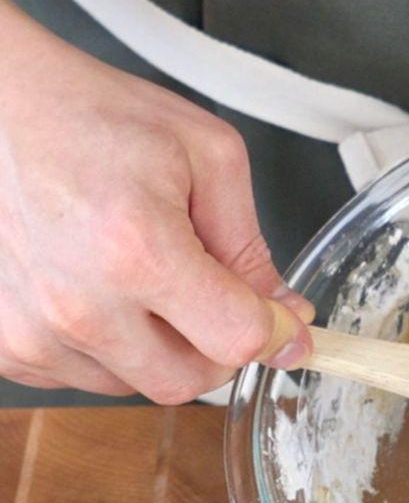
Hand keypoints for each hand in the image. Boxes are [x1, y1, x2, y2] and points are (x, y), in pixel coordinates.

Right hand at [0, 0, 312, 402]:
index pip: (237, 340)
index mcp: (137, 251)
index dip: (276, 334)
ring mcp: (34, 330)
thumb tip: (284, 315)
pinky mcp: (6, 343)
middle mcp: (80, 304)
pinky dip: (112, 348)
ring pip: (140, 384)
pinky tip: (105, 291)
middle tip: (215, 294)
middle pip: (190, 381)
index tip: (287, 323)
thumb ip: (252, 247)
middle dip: (219, 346)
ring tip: (144, 275)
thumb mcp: (209, 157)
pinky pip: (88, 378)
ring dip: (162, 346)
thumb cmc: (96, 118)